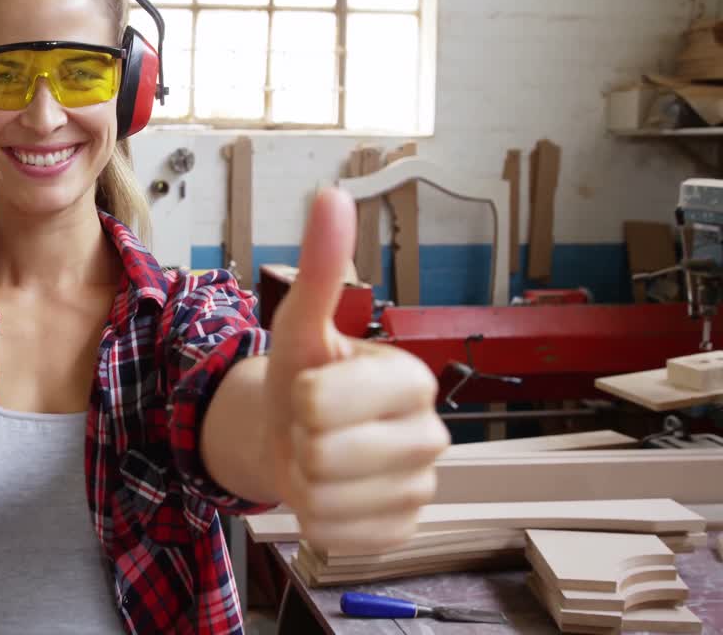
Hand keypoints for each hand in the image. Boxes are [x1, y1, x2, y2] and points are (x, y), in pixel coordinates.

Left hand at [262, 187, 448, 552]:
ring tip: (317, 458)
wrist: (297, 437)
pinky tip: (329, 493)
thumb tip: (332, 193)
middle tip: (312, 427)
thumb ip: (320, 267)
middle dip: (298, 441)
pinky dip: (315, 518)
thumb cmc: (304, 376)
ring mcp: (421, 487)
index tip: (312, 387)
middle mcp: (431, 434)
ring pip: (326, 499)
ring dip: (302, 482)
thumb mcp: (302, 324)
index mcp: (413, 378)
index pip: (323, 403)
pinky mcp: (403, 531)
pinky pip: (337, 535)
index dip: (300, 398)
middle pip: (323, 454)